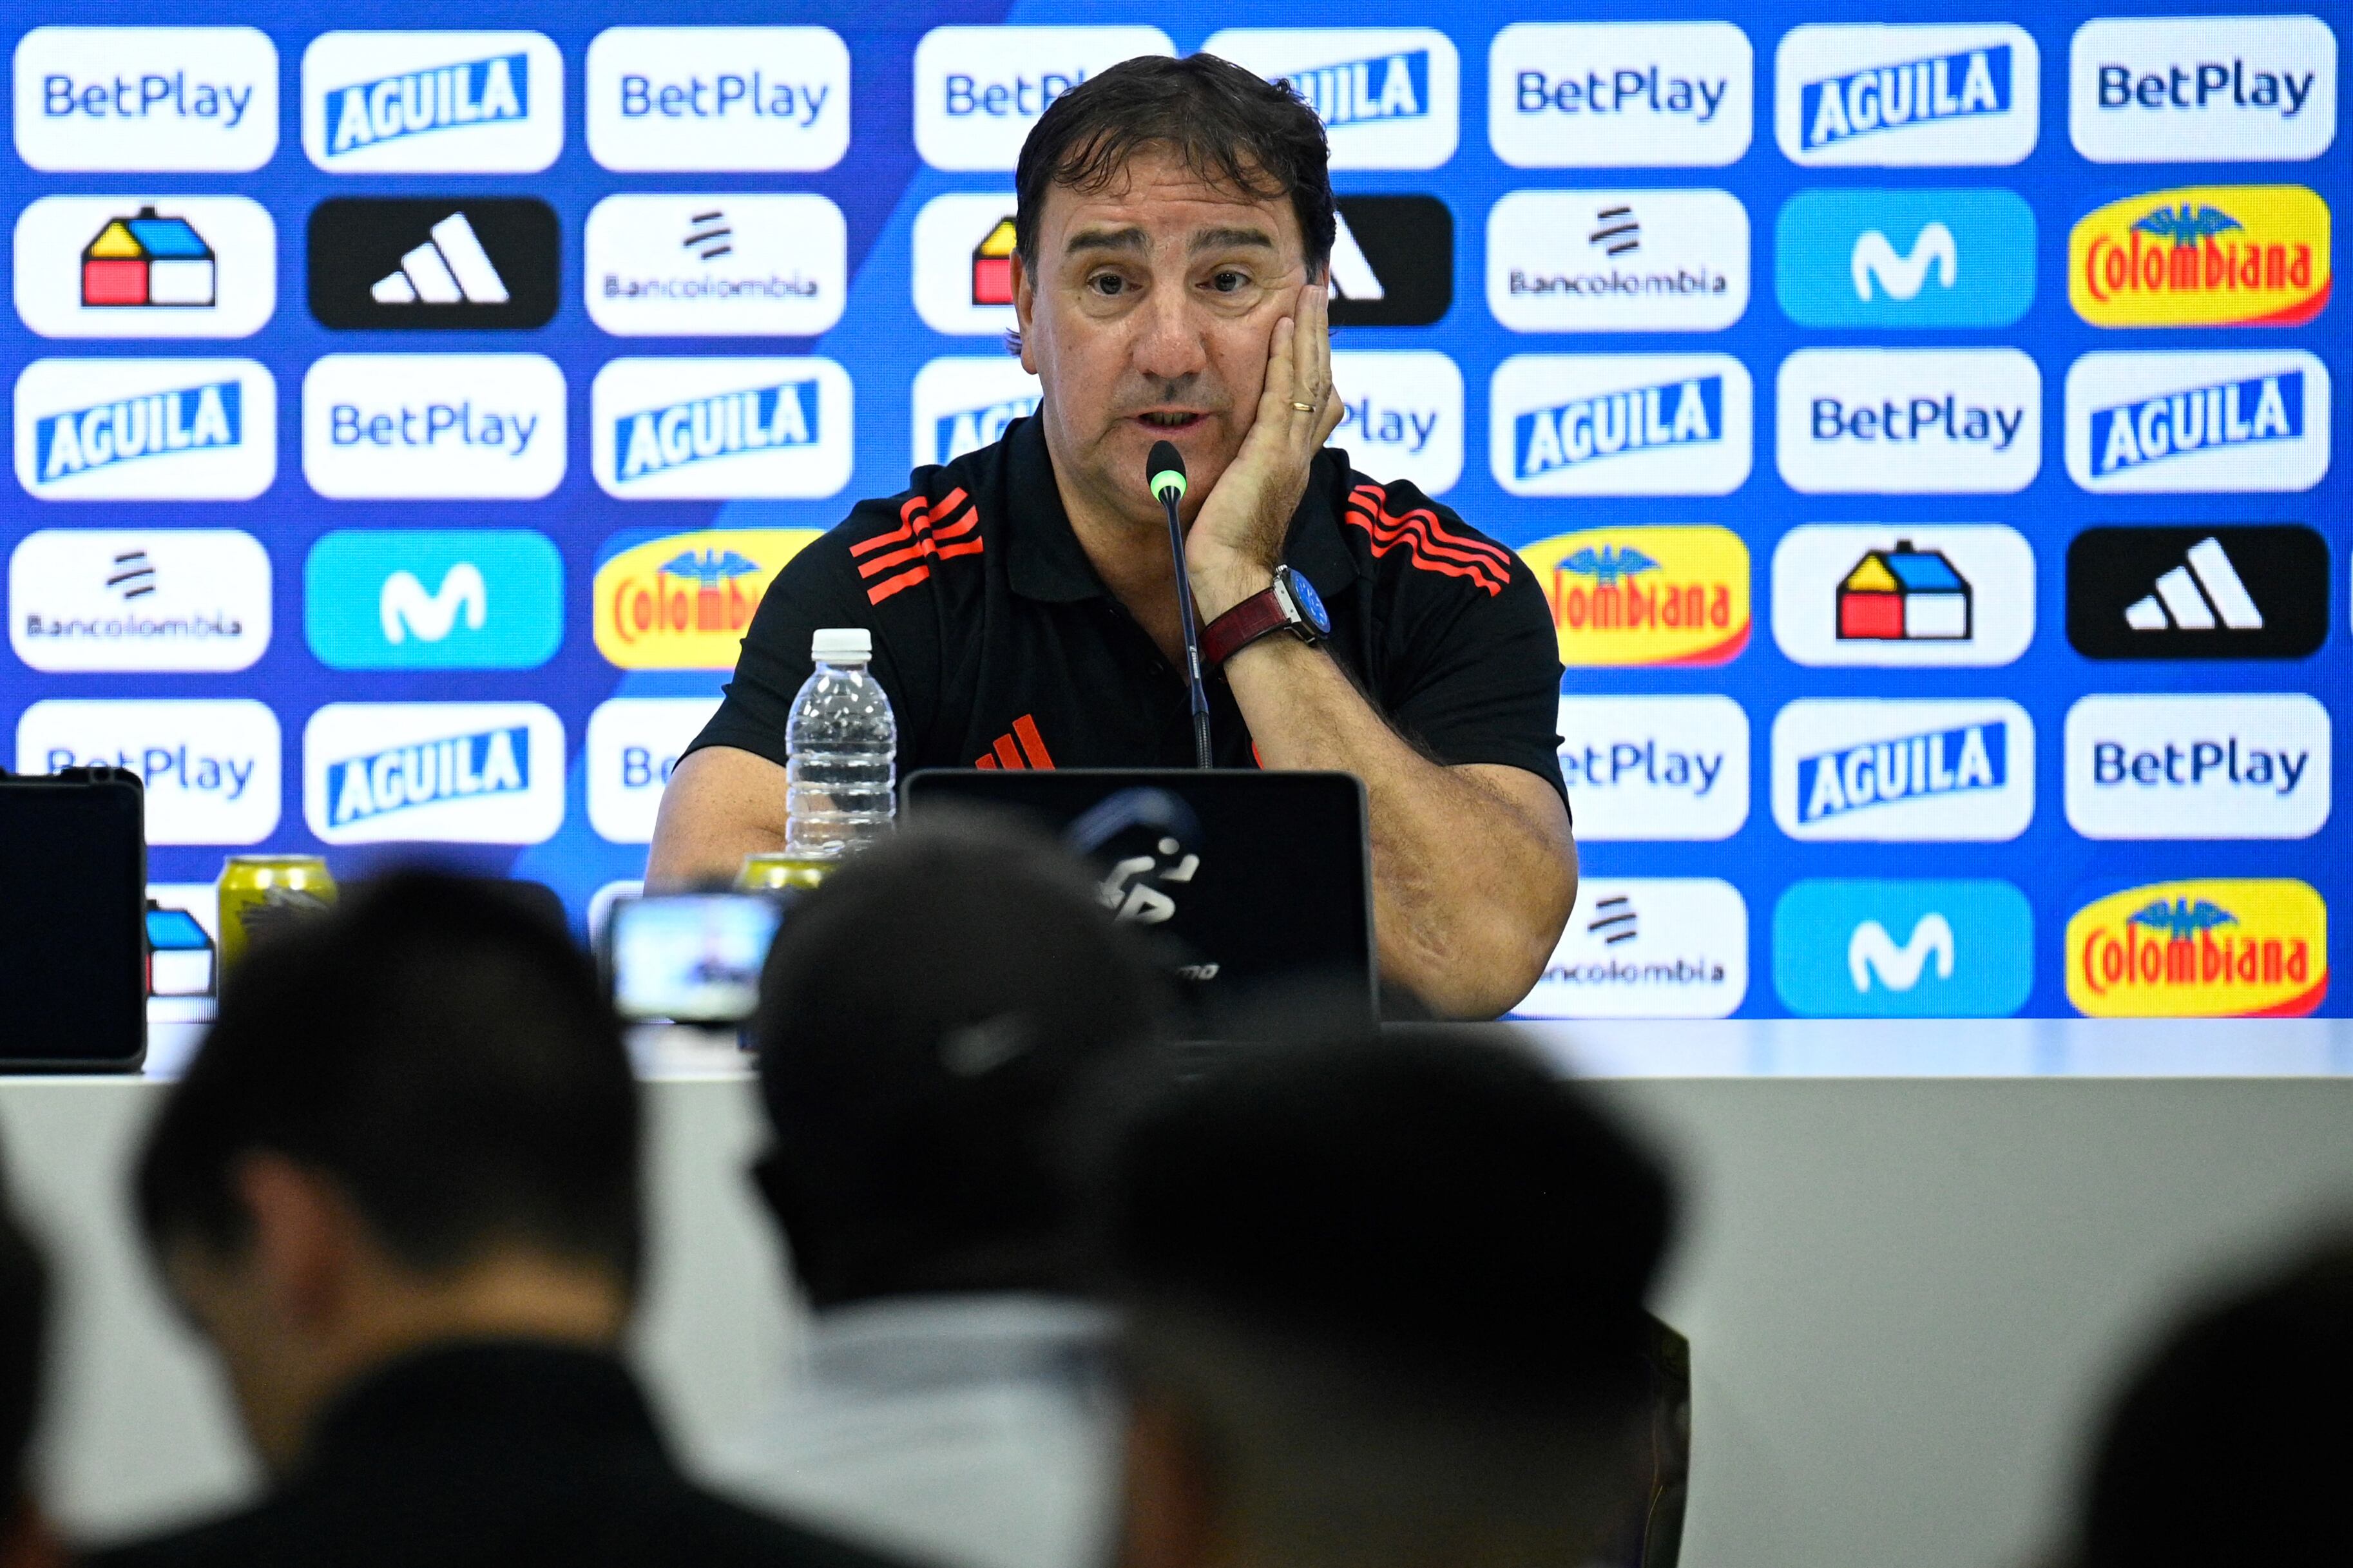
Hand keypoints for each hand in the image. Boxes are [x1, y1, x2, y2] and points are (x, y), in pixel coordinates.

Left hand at [1186, 282, 1344, 619]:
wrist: (1232, 581)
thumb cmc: (1226, 551)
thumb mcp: (1237, 497)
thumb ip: (1241, 467)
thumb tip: (1232, 451)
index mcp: (1291, 459)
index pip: (1311, 395)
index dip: (1312, 355)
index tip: (1308, 320)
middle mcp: (1298, 449)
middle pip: (1318, 376)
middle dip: (1317, 330)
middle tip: (1316, 286)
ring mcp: (1289, 451)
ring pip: (1308, 377)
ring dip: (1308, 330)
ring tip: (1308, 289)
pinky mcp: (1271, 455)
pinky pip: (1283, 395)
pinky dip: (1286, 358)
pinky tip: (1283, 326)